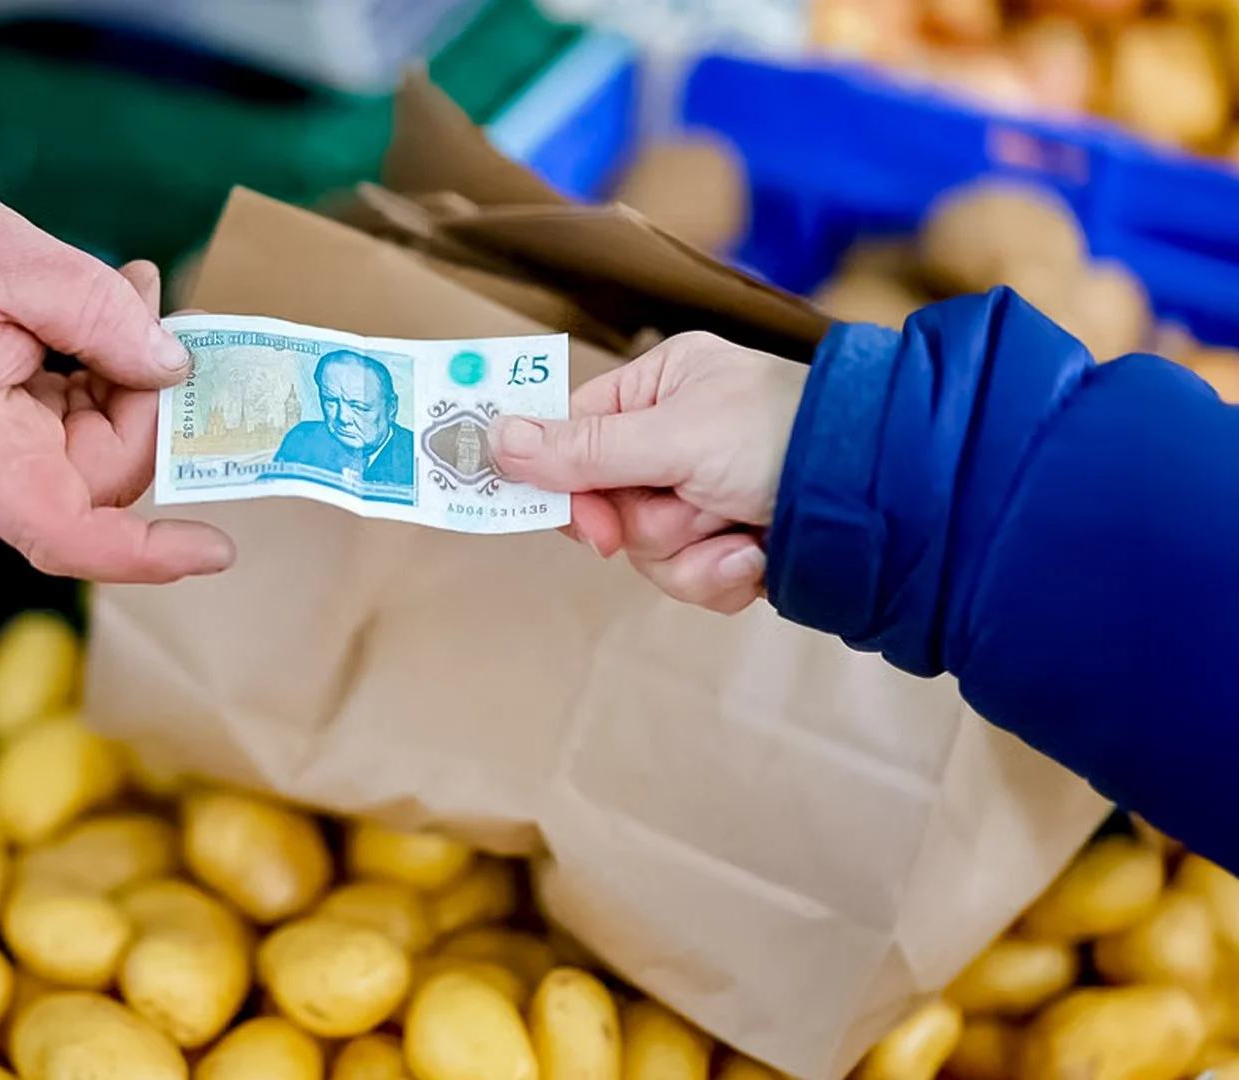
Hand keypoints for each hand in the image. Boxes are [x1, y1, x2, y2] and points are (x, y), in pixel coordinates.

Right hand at [0, 169, 234, 582]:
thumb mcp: (22, 262)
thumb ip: (109, 319)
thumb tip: (174, 370)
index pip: (64, 533)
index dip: (145, 551)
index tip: (215, 546)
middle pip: (100, 480)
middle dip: (148, 404)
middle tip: (163, 314)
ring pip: (93, 454)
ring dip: (127, 382)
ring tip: (128, 293)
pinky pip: (69, 433)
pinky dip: (99, 380)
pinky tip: (102, 318)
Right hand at [488, 332, 805, 613]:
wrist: (889, 497)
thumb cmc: (789, 437)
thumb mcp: (676, 438)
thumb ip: (584, 449)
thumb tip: (495, 438)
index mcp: (661, 386)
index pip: (574, 435)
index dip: (569, 484)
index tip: (585, 521)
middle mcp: (677, 436)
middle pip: (606, 503)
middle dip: (650, 524)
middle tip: (686, 516)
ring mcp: (703, 493)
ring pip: (646, 549)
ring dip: (690, 553)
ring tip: (739, 534)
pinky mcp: (729, 541)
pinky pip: (688, 575)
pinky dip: (720, 575)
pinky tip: (755, 558)